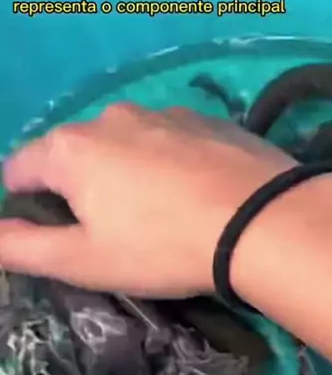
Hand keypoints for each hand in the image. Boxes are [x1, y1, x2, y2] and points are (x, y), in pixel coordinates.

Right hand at [0, 103, 294, 296]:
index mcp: (69, 149)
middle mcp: (110, 117)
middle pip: (74, 154)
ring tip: (161, 217)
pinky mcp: (209, 119)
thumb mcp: (84, 261)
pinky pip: (171, 142)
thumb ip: (25, 247)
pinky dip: (171, 166)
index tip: (55, 236)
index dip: (25, 204)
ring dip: (127, 175)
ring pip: (125, 145)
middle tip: (114, 234)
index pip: (18, 169)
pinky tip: (196, 198)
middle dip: (80, 189)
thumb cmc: (162, 247)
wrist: (263, 222)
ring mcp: (163, 113)